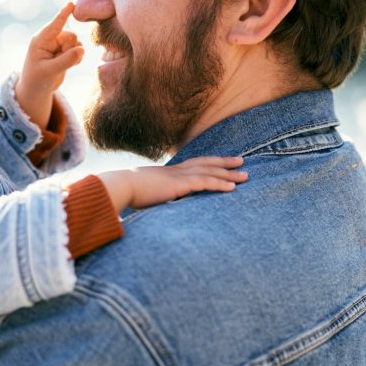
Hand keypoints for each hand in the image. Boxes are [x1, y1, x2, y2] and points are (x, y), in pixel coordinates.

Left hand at [14, 3, 83, 128]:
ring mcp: (58, 45)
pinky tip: (69, 66)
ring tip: (62, 65)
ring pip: (76, 43)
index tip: (71, 3)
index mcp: (40, 40)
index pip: (55, 25)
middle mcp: (49, 39)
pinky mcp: (64, 52)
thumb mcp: (49, 71)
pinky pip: (78, 49)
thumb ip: (66, 61)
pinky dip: (77, 58)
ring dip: (75, 54)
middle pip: (71, 36)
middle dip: (71, 48)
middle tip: (61, 62)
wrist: (36, 90)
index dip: (63, 14)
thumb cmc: (37, 80)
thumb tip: (82, 49)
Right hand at [100, 157, 247, 213]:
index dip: (210, 162)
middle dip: (225, 163)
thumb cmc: (127, 192)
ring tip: (246, 176)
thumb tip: (156, 203)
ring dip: (229, 175)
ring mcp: (178, 177)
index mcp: (168, 172)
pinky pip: (204, 183)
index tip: (223, 161)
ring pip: (210, 173)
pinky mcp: (179, 185)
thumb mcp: (144, 193)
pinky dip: (220, 184)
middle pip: (206, 163)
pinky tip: (232, 188)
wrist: (120, 186)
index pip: (194, 164)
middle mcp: (176, 171)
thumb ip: (155, 196)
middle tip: (242, 161)